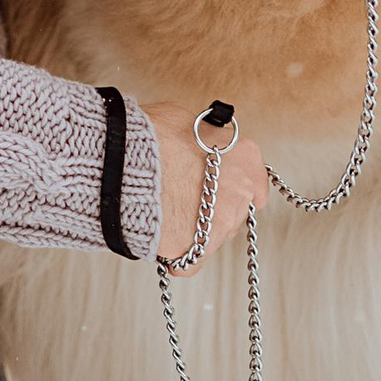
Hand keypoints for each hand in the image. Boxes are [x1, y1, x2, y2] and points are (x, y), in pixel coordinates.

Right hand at [144, 101, 267, 277]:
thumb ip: (204, 137)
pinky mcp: (198, 249)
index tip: (227, 186)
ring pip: (214, 235)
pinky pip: (192, 261)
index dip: (237, 182)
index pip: (256, 178)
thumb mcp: (185, 120)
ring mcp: (222, 223)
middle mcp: (240, 191)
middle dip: (214, 206)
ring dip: (196, 229)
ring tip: (166, 215)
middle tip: (184, 197)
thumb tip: (201, 141)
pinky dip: (179, 256)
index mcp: (242, 156)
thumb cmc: (151, 136)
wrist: (125, 163)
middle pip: (235, 208)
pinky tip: (163, 243)